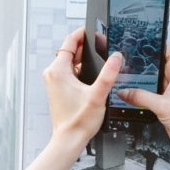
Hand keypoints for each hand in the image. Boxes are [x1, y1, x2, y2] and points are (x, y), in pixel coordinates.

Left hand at [17, 29, 120, 169]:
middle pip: (71, 51)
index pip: (69, 42)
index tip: (93, 29)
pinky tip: (94, 79)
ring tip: (102, 64)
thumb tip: (116, 58)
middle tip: (104, 47)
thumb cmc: (78, 121)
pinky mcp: (59, 88)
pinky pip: (71, 72)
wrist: (69, 139)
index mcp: (58, 71)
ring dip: (86, 61)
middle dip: (88, 48)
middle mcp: (53, 74)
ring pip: (72, 62)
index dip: (82, 33)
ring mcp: (55, 81)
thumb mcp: (98, 95)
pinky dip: (82, 71)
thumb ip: (108, 75)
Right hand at [118, 45, 169, 169]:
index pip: (164, 49)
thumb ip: (141, 97)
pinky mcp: (165, 101)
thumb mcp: (163, 105)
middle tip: (124, 60)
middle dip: (141, 63)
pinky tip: (130, 93)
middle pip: (155, 64)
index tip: (137, 40)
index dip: (151, 43)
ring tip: (124, 76)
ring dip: (140, 80)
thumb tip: (125, 92)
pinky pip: (150, 93)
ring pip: (151, 79)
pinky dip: (141, 93)